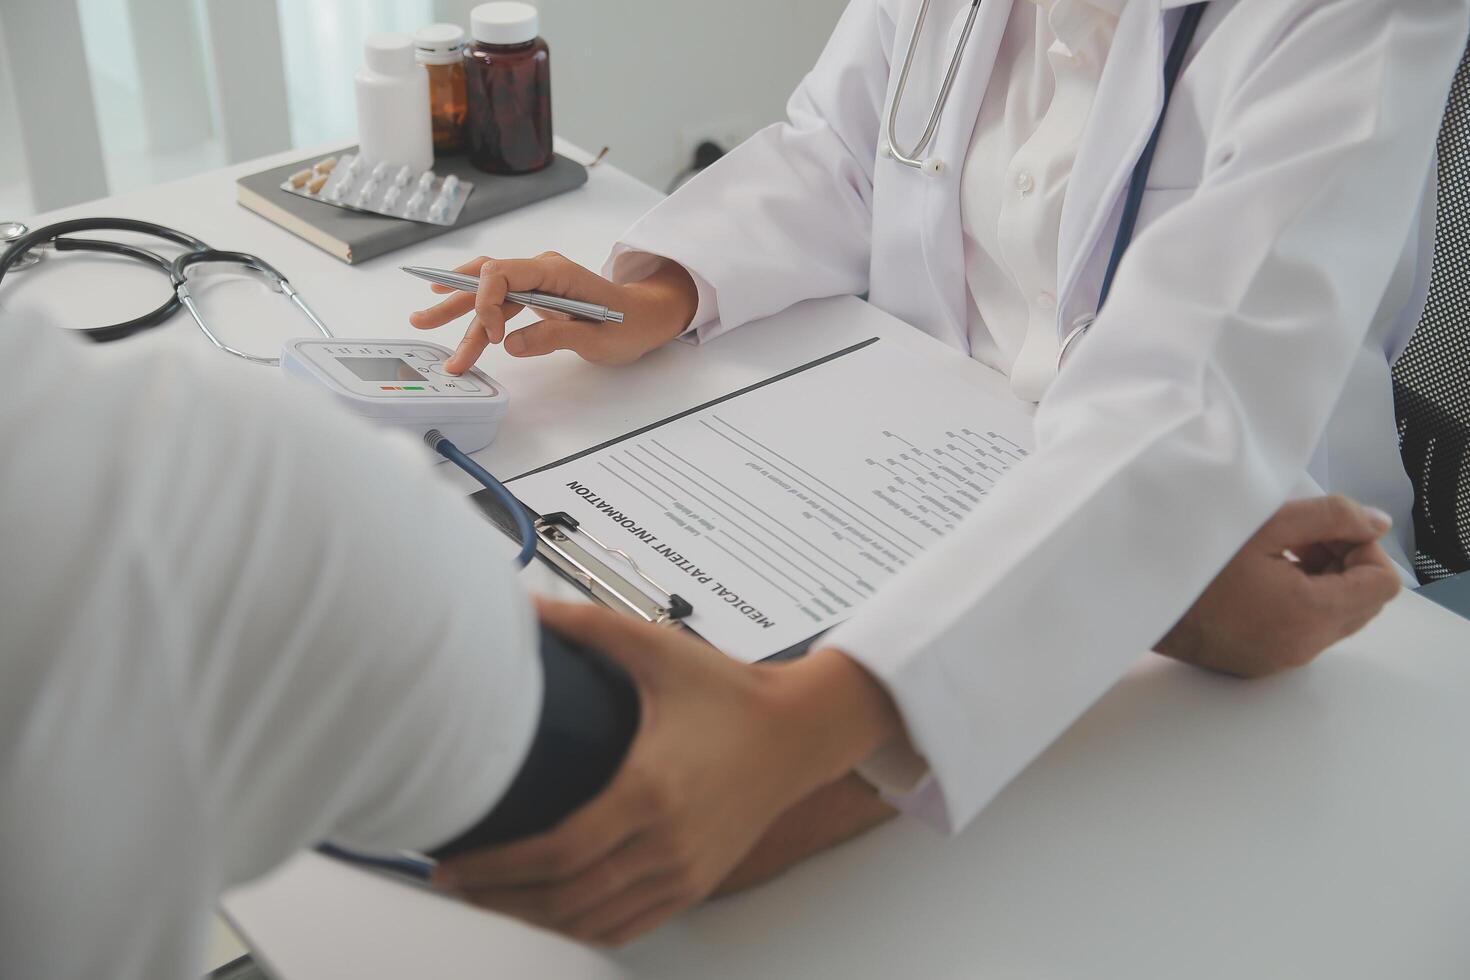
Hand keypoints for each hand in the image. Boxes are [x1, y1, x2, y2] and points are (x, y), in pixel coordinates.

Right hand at [407, 252, 698, 372]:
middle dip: (454, 301)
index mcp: (556, 272)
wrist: (646, 318)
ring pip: (488, 293)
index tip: (494, 338)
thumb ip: (556, 337)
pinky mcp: (534, 296)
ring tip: (423, 323)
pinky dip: (478, 318)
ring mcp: (536, 282)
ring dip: (459, 313)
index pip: (503, 272)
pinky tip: (453, 319)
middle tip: (421, 320)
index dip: (487, 302)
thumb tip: (514, 344)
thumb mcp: (599, 338)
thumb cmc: (630, 324)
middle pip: (486, 279)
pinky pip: (500, 304)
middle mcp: (541, 270)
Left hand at [432, 598, 901, 946]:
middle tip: (454, 884)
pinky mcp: (695, 882)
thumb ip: (588, 626)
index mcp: (649, 792)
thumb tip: (526, 605)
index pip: (557, 853)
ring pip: (592, 921)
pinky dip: (581, 928)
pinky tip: (550, 912)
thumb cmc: (732, 692)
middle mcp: (666, 844)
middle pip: (564, 897)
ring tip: (490, 897)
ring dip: (534, 918)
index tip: (453, 865)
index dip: (498, 867)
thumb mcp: (658, 650)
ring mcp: (683, 871)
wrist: (801, 729)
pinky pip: (628, 926)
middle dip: (499, 898)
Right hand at [1155, 496, 1401, 677]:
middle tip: (1302, 541)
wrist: (1141, 601)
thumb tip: (1377, 524)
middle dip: (1345, 566)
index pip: (1383, 584)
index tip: (1327, 532)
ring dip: (1322, 585)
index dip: (1365, 549)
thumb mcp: (1265, 524)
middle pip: (1365, 604)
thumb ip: (1332, 516)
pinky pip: (1305, 633)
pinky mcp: (1261, 664)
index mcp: (1310, 612)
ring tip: (1276, 558)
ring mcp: (1283, 659)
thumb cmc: (1195, 561)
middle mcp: (1304, 646)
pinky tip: (1259, 582)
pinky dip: (1298, 606)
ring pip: (1336, 620)